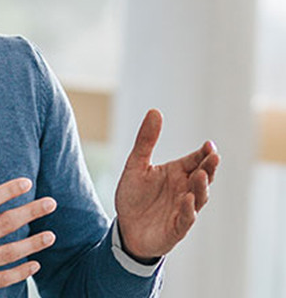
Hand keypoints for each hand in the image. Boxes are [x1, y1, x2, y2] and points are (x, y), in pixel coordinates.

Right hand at [0, 158, 56, 297]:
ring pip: (8, 253)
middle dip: (30, 212)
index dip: (7, 191)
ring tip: (52, 235)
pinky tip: (34, 265)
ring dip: (32, 244)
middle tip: (51, 203)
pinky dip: (19, 273)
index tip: (26, 183)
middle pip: (4, 224)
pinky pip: (0, 279)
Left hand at [115, 109, 219, 259]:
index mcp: (177, 172)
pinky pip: (186, 219)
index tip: (209, 145)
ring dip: (201, 187)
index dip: (204, 153)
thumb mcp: (136, 163)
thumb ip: (146, 140)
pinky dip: (188, 210)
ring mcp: (183, 209)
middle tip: (213, 156)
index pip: (196, 160)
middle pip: (203, 177)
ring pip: (198, 197)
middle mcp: (184, 189)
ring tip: (201, 175)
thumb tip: (155, 111)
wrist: (126, 228)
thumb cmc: (134, 195)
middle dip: (209, 167)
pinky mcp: (176, 228)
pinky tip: (186, 200)